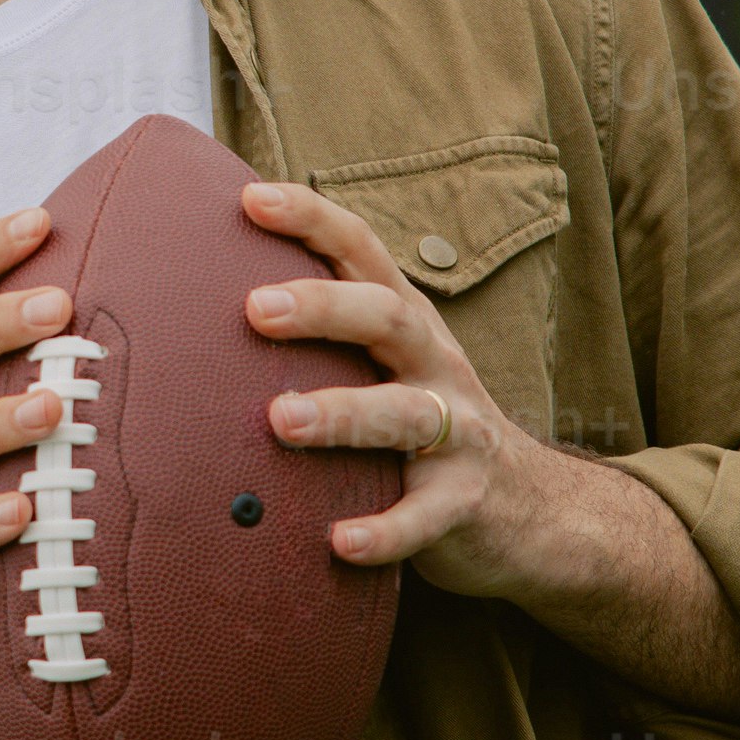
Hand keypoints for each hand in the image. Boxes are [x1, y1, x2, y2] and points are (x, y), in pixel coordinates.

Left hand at [238, 180, 739, 721]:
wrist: (535, 510)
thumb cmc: (426, 427)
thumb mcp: (387, 369)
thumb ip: (325, 341)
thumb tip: (204, 308)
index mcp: (406, 325)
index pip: (362, 251)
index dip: (312, 219)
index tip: (249, 198)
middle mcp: (435, 365)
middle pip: (387, 317)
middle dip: (323, 307)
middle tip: (255, 309)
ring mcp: (457, 433)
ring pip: (405, 414)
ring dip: (342, 414)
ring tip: (280, 420)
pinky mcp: (464, 503)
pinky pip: (425, 517)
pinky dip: (385, 531)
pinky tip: (339, 542)